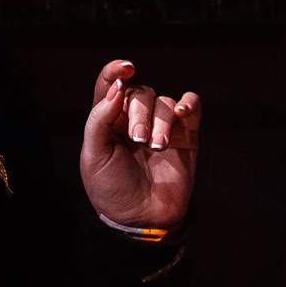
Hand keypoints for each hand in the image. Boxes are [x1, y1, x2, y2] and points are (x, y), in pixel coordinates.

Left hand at [79, 60, 198, 231]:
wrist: (140, 219)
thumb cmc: (111, 188)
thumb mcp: (93, 155)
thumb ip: (100, 119)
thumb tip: (118, 87)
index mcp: (107, 120)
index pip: (111, 86)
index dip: (115, 71)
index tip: (125, 67)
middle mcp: (134, 119)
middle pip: (140, 94)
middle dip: (139, 113)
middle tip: (138, 140)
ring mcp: (162, 127)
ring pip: (165, 103)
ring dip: (161, 121)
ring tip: (156, 147)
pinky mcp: (187, 138)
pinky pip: (192, 109)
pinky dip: (190, 104)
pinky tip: (184, 112)